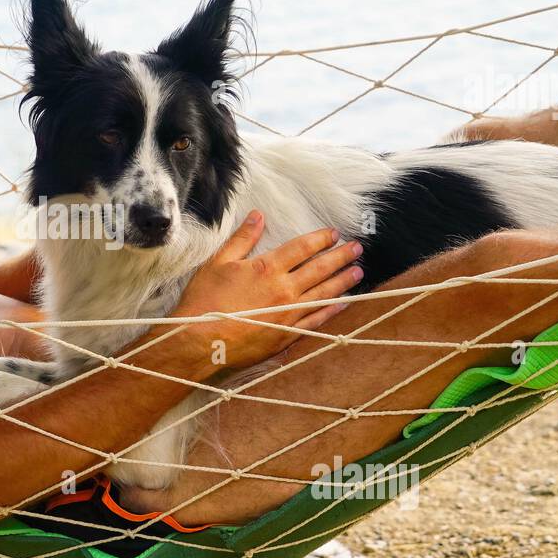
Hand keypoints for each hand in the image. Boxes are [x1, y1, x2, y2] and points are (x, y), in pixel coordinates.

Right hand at [170, 210, 362, 369]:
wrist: (199, 341)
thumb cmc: (204, 302)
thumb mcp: (218, 263)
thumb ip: (242, 239)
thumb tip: (257, 216)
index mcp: (267, 268)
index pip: (302, 248)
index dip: (320, 239)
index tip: (334, 233)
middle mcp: (283, 289)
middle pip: (320, 269)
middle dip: (340, 257)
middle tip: (357, 248)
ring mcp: (288, 314)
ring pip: (323, 293)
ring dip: (343, 281)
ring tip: (358, 271)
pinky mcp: (286, 335)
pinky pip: (316, 320)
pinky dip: (331, 310)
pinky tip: (343, 303)